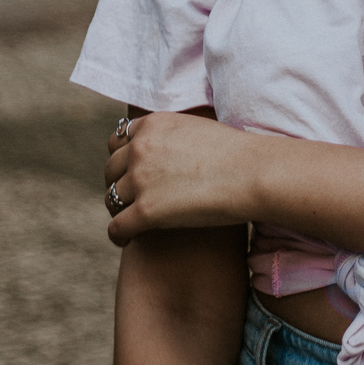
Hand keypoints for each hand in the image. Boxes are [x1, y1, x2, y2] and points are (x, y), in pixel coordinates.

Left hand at [103, 111, 253, 245]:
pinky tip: (128, 240)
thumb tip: (170, 150)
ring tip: (131, 220)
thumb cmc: (237, 154)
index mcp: (152, 124)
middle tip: (130, 199)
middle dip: (118, 183)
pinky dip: (119, 235)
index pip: (118, 140)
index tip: (130, 172)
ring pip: (111, 198)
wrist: (252, 173)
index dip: (123, 158)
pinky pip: (117, 227)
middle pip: (110, 169)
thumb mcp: (196, 128)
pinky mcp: (146, 211)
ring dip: (119, 209)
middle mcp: (140, 148)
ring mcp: (141, 179)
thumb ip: (173, 136)